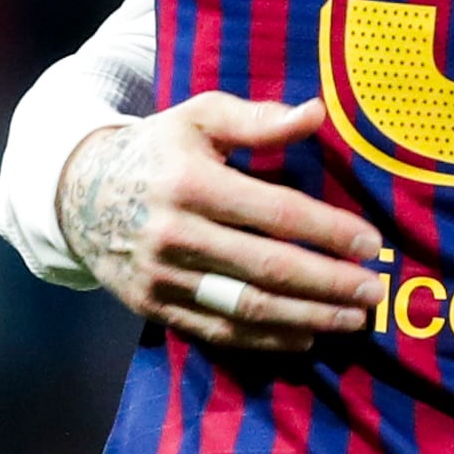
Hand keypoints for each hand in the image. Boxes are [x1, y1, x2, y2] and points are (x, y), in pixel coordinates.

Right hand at [58, 95, 386, 352]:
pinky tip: (306, 335)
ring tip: (352, 319)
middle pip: (267, 268)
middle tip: (374, 291)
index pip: (275, 213)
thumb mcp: (199, 118)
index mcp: (191, 183)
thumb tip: (316, 114)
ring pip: (247, 307)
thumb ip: (257, 120)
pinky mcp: (155, 307)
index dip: (328, 231)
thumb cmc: (157, 150)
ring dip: (307, 317)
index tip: (371, 244)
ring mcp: (163, 277)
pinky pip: (218, 330)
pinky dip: (265, 339)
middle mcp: (176, 235)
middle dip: (329, 284)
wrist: (78, 195)